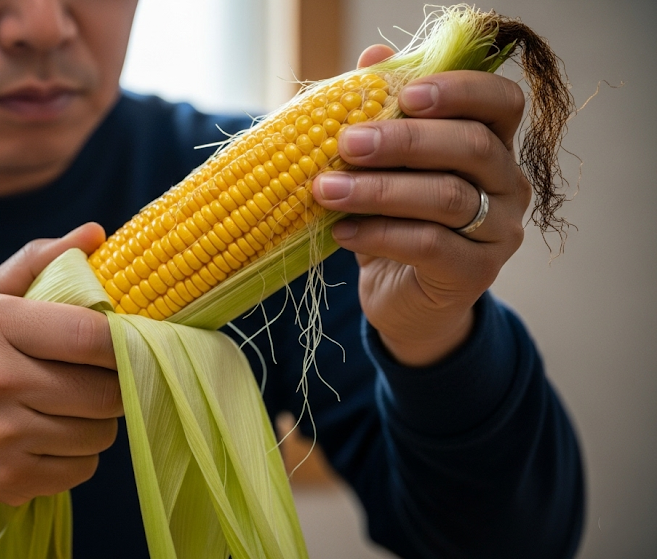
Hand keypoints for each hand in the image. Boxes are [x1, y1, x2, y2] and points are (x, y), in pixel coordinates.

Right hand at [0, 223, 121, 525]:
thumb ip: (37, 261)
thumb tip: (97, 233)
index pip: (89, 335)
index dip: (125, 341)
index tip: (128, 340)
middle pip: (105, 390)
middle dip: (117, 383)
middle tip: (103, 375)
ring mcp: (0, 436)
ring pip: (100, 433)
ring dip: (99, 420)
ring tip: (72, 405)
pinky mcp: (7, 480)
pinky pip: (82, 469)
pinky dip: (78, 455)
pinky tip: (51, 436)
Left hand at [311, 46, 530, 366]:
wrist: (401, 300)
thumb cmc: (394, 221)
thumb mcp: (384, 168)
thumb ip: (385, 113)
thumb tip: (372, 57)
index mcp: (492, 144)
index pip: (500, 102)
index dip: (459, 91)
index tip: (405, 95)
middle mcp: (507, 184)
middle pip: (471, 146)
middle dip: (403, 141)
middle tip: (346, 143)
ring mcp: (499, 231)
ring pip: (447, 197)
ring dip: (378, 190)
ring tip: (326, 190)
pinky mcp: (475, 273)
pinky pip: (429, 245)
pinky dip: (379, 235)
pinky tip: (341, 232)